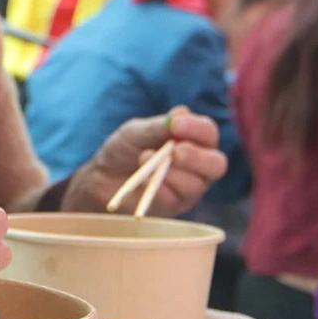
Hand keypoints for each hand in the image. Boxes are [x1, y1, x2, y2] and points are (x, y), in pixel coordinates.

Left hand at [63, 107, 227, 217]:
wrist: (102, 178)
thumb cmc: (124, 150)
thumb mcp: (135, 132)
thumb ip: (158, 126)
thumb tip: (181, 113)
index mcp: (193, 140)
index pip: (208, 133)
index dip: (196, 128)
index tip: (177, 125)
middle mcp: (198, 164)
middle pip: (216, 164)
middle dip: (197, 157)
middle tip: (176, 151)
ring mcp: (189, 187)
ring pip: (197, 184)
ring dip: (171, 173)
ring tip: (144, 159)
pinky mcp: (175, 205)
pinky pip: (176, 199)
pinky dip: (160, 189)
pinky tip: (145, 181)